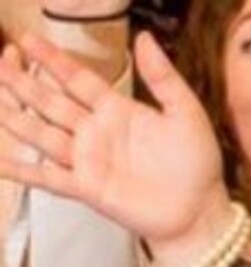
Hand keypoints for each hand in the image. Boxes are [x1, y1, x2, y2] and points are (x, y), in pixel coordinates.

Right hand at [0, 28, 228, 254]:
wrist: (199, 213)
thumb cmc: (196, 165)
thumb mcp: (185, 112)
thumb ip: (163, 77)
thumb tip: (144, 38)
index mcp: (116, 110)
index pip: (76, 78)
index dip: (52, 59)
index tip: (28, 38)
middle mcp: (96, 133)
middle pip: (51, 102)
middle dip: (24, 83)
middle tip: (0, 61)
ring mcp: (89, 161)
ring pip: (44, 134)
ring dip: (18, 117)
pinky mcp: (88, 189)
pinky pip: (50, 178)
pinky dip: (25, 171)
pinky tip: (2, 162)